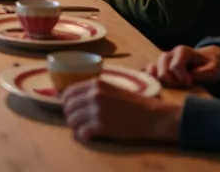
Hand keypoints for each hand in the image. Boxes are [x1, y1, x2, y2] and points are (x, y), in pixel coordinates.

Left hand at [61, 79, 181, 143]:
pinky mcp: (101, 126)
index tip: (72, 108)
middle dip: (71, 115)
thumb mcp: (112, 89)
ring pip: (72, 121)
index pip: (68, 93)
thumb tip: (76, 99)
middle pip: (68, 107)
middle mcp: (94, 95)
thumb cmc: (134, 103)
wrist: (152, 115)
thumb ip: (94, 91)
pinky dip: (84, 135)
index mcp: (96, 84)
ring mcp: (97, 111)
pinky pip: (81, 133)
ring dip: (77, 126)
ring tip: (85, 128)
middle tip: (79, 121)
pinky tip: (91, 135)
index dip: (67, 102)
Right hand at [149, 45, 219, 87]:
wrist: (208, 61)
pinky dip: (151, 79)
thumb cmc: (211, 65)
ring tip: (173, 88)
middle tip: (182, 86)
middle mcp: (170, 54)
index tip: (190, 83)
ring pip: (155, 70)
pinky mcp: (160, 68)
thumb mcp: (214, 69)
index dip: (182, 77)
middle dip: (171, 80)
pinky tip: (155, 86)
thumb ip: (204, 72)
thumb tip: (191, 78)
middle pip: (162, 67)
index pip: (176, 66)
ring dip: (162, 81)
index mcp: (182, 51)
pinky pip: (150, 72)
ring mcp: (163, 61)